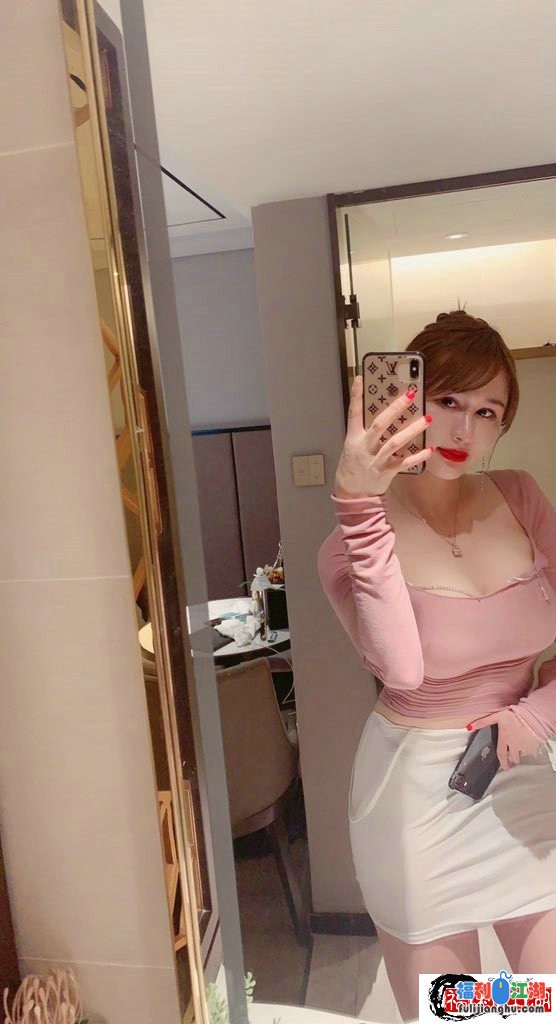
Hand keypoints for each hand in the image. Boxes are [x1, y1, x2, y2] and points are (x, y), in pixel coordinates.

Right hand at [334, 375, 433, 498]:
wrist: (351, 495)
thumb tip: (383, 414)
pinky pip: (405, 463)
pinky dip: (418, 456)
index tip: (361, 379)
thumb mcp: (352, 446)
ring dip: (412, 430)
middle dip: (395, 409)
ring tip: (427, 419)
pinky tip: (430, 449)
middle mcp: (364, 447)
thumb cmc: (352, 467)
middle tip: (410, 394)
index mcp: (353, 438)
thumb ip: (364, 431)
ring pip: (395, 442)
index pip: (353, 413)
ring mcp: (376, 460)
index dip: (356, 396)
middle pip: (380, 424)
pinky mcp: (387, 472)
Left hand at [466, 708, 544, 770]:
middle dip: (514, 759)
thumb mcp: (496, 716)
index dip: (503, 763)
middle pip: (515, 758)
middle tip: (515, 759)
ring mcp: (525, 746)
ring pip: (524, 753)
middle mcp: (514, 745)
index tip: (506, 768)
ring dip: (523, 751)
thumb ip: (483, 722)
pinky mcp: (534, 745)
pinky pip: (533, 749)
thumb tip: (469, 727)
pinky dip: (531, 747)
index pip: (501, 755)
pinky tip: (530, 740)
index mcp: (505, 739)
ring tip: (523, 744)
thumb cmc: (514, 715)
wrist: (531, 715)